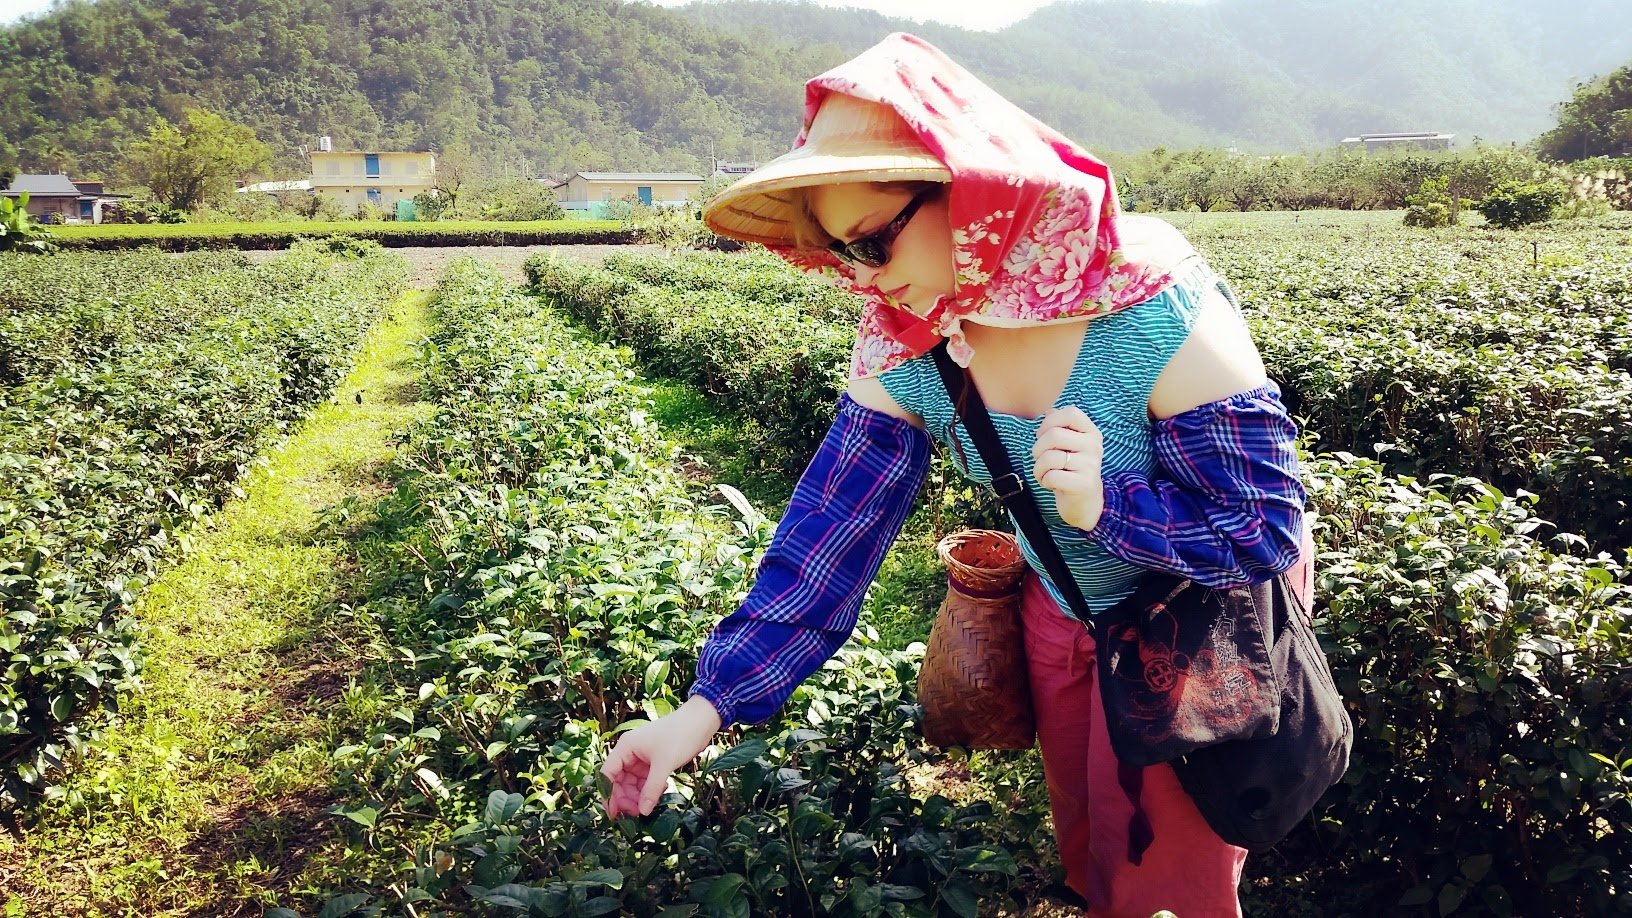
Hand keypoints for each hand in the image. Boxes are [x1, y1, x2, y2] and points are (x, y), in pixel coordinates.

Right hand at [600, 695, 721, 818]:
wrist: (702, 721)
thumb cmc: (680, 736)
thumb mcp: (664, 764)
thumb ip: (651, 789)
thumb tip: (642, 812)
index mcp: (625, 747)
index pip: (607, 774)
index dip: (608, 794)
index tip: (614, 814)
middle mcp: (630, 753)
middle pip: (619, 781)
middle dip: (625, 798)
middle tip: (636, 814)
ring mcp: (642, 758)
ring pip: (633, 783)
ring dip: (638, 796)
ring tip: (649, 807)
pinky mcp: (654, 762)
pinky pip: (645, 781)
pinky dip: (650, 790)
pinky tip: (660, 794)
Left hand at [1031, 407, 1104, 531]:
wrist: (1086, 503)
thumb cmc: (1072, 470)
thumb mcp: (1069, 446)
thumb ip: (1060, 427)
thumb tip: (1048, 410)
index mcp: (1091, 432)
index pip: (1070, 412)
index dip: (1050, 422)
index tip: (1043, 435)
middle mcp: (1094, 446)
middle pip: (1054, 435)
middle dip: (1037, 448)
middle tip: (1040, 459)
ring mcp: (1090, 465)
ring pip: (1049, 457)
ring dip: (1038, 467)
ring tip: (1045, 473)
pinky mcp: (1083, 484)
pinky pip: (1051, 475)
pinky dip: (1044, 480)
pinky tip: (1051, 484)